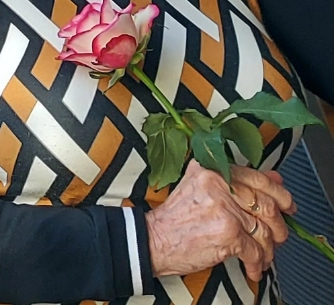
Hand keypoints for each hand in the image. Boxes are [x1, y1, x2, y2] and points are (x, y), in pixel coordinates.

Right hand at [146, 161, 294, 281]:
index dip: (279, 194)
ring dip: (269, 248)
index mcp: (213, 171)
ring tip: (264, 255)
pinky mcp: (229, 234)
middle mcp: (220, 186)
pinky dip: (258, 263)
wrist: (152, 240)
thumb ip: (235, 180)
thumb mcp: (199, 188)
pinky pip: (256, 250)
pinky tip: (254, 268)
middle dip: (278, 225)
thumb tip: (275, 179)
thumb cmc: (174, 217)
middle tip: (279, 235)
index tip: (288, 205)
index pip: (258, 178)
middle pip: (266, 205)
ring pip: (264, 230)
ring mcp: (226, 210)